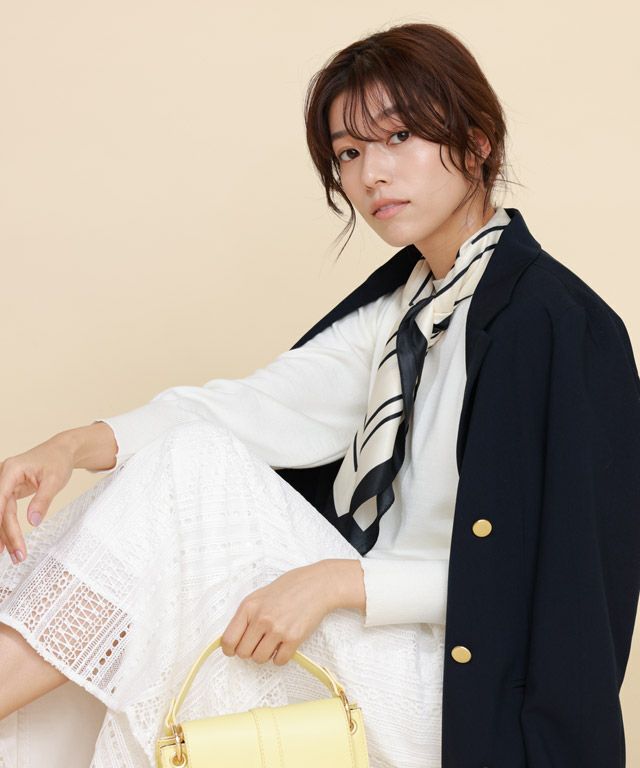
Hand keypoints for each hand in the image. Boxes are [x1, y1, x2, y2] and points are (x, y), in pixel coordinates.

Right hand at [0, 435, 74, 563]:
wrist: (61, 450)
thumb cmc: (58, 460)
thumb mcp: (55, 480)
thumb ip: (43, 500)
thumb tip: (32, 522)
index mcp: (11, 470)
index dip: (1, 522)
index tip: (5, 542)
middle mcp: (3, 476)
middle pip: (0, 510)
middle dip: (6, 534)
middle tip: (17, 556)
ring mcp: (4, 484)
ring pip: (1, 514)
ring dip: (6, 535)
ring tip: (14, 556)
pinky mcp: (9, 491)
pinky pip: (5, 512)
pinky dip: (8, 527)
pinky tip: (8, 543)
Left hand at [220, 561, 340, 665]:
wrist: (316, 585)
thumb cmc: (289, 587)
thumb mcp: (260, 595)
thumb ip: (246, 615)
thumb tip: (234, 637)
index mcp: (249, 607)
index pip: (228, 639)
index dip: (229, 649)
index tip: (234, 650)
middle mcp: (261, 618)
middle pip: (243, 653)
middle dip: (249, 651)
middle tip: (259, 643)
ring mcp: (278, 629)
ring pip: (260, 659)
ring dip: (265, 654)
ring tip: (273, 642)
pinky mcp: (294, 638)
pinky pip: (279, 661)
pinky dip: (280, 657)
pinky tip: (284, 645)